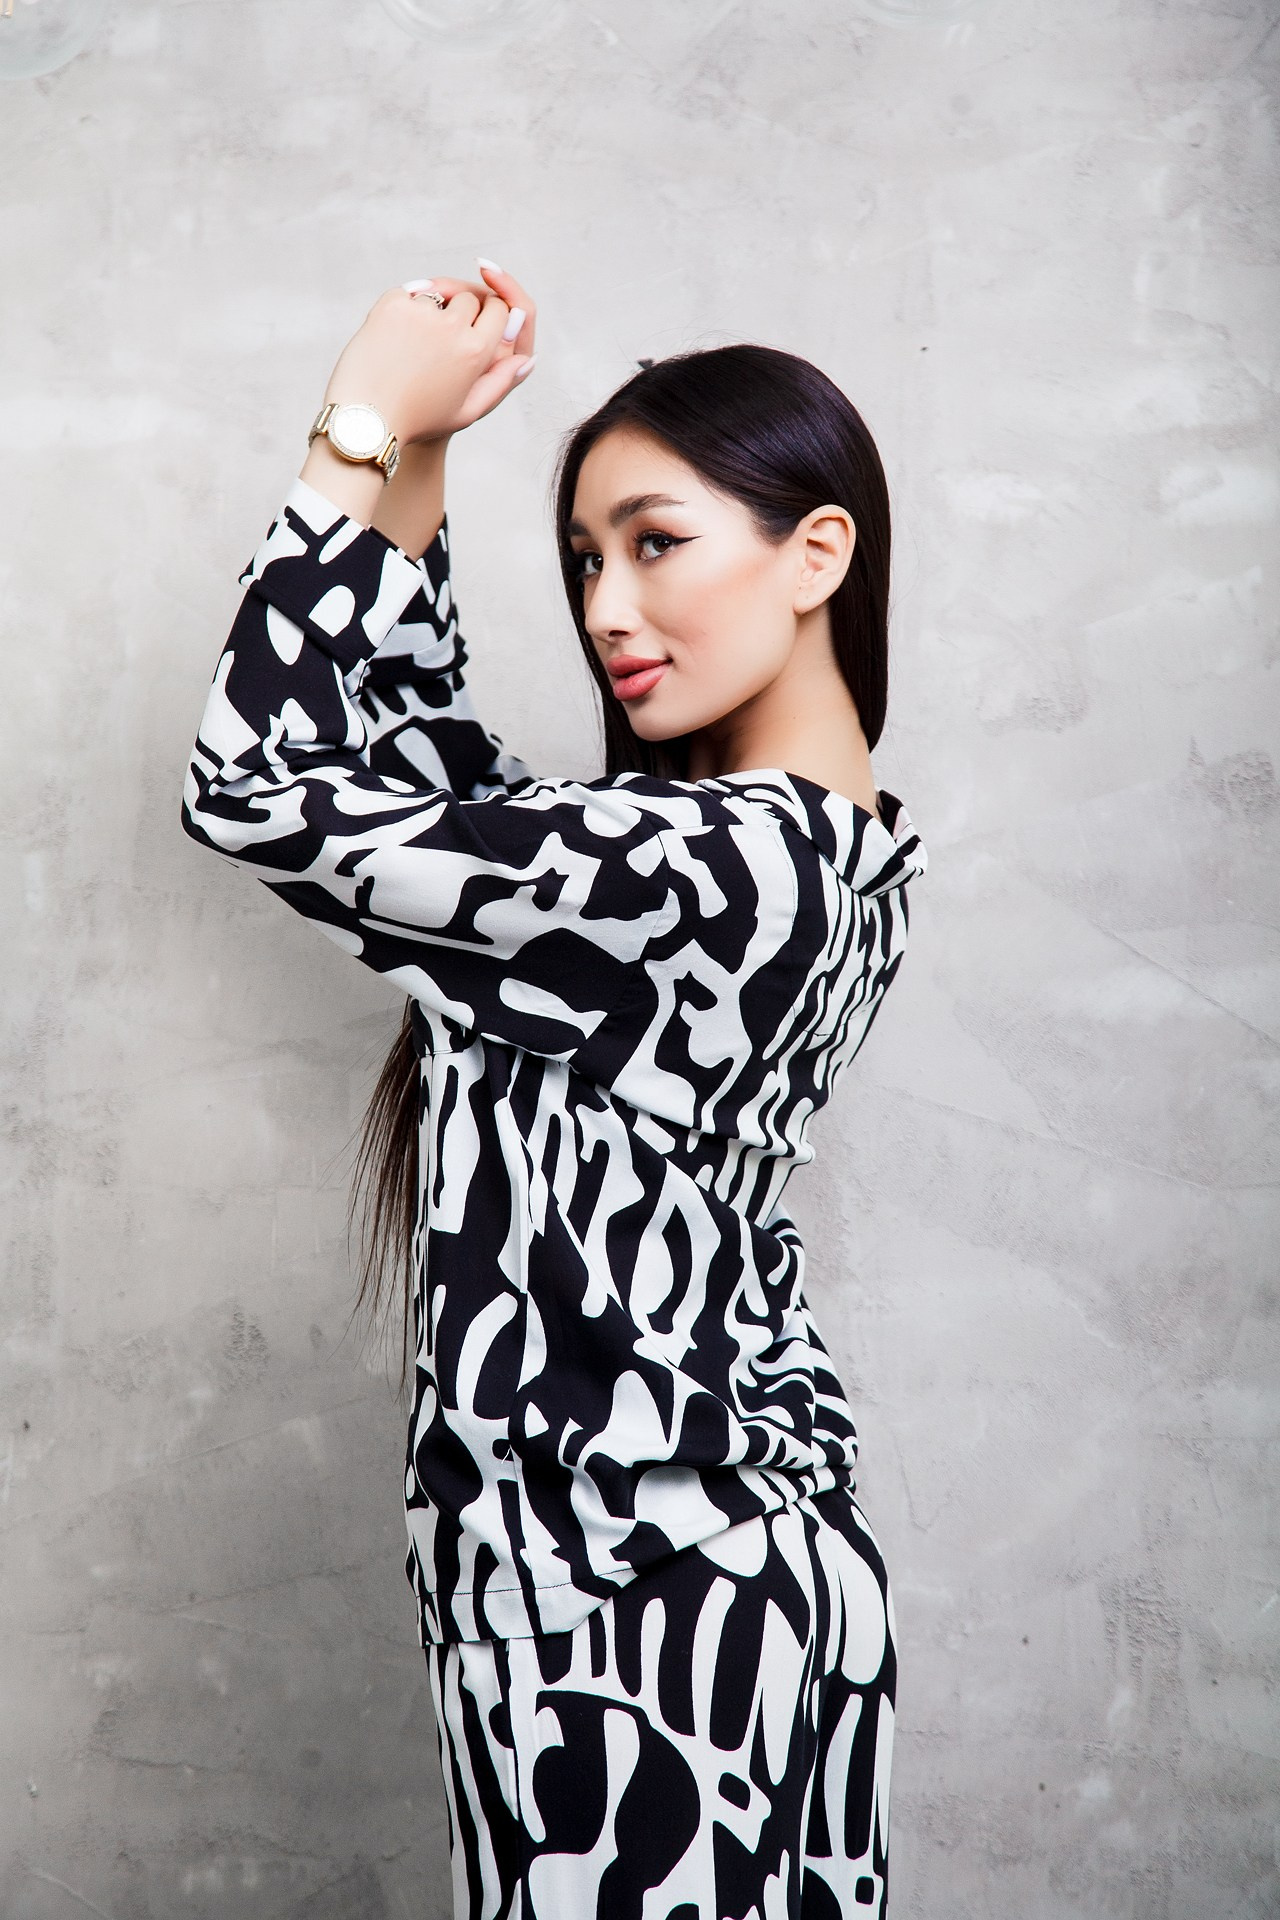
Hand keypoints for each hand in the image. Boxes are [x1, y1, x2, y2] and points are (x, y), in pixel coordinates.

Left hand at [320, 264, 536, 447]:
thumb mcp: (466, 411)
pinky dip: (404, 308)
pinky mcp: (391, 306)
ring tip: (416, 345)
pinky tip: (397, 337)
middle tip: (441, 339)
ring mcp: (420, 313)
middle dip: (461, 311)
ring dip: (432, 310)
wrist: (365, 420)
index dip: (490, 314)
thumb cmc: (418, 420)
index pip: (500, 308)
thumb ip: (500, 383)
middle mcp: (452, 327)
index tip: (476, 324)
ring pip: (438, 293)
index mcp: (476, 351)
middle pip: (469, 297)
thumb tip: (527, 360)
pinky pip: (408, 293)